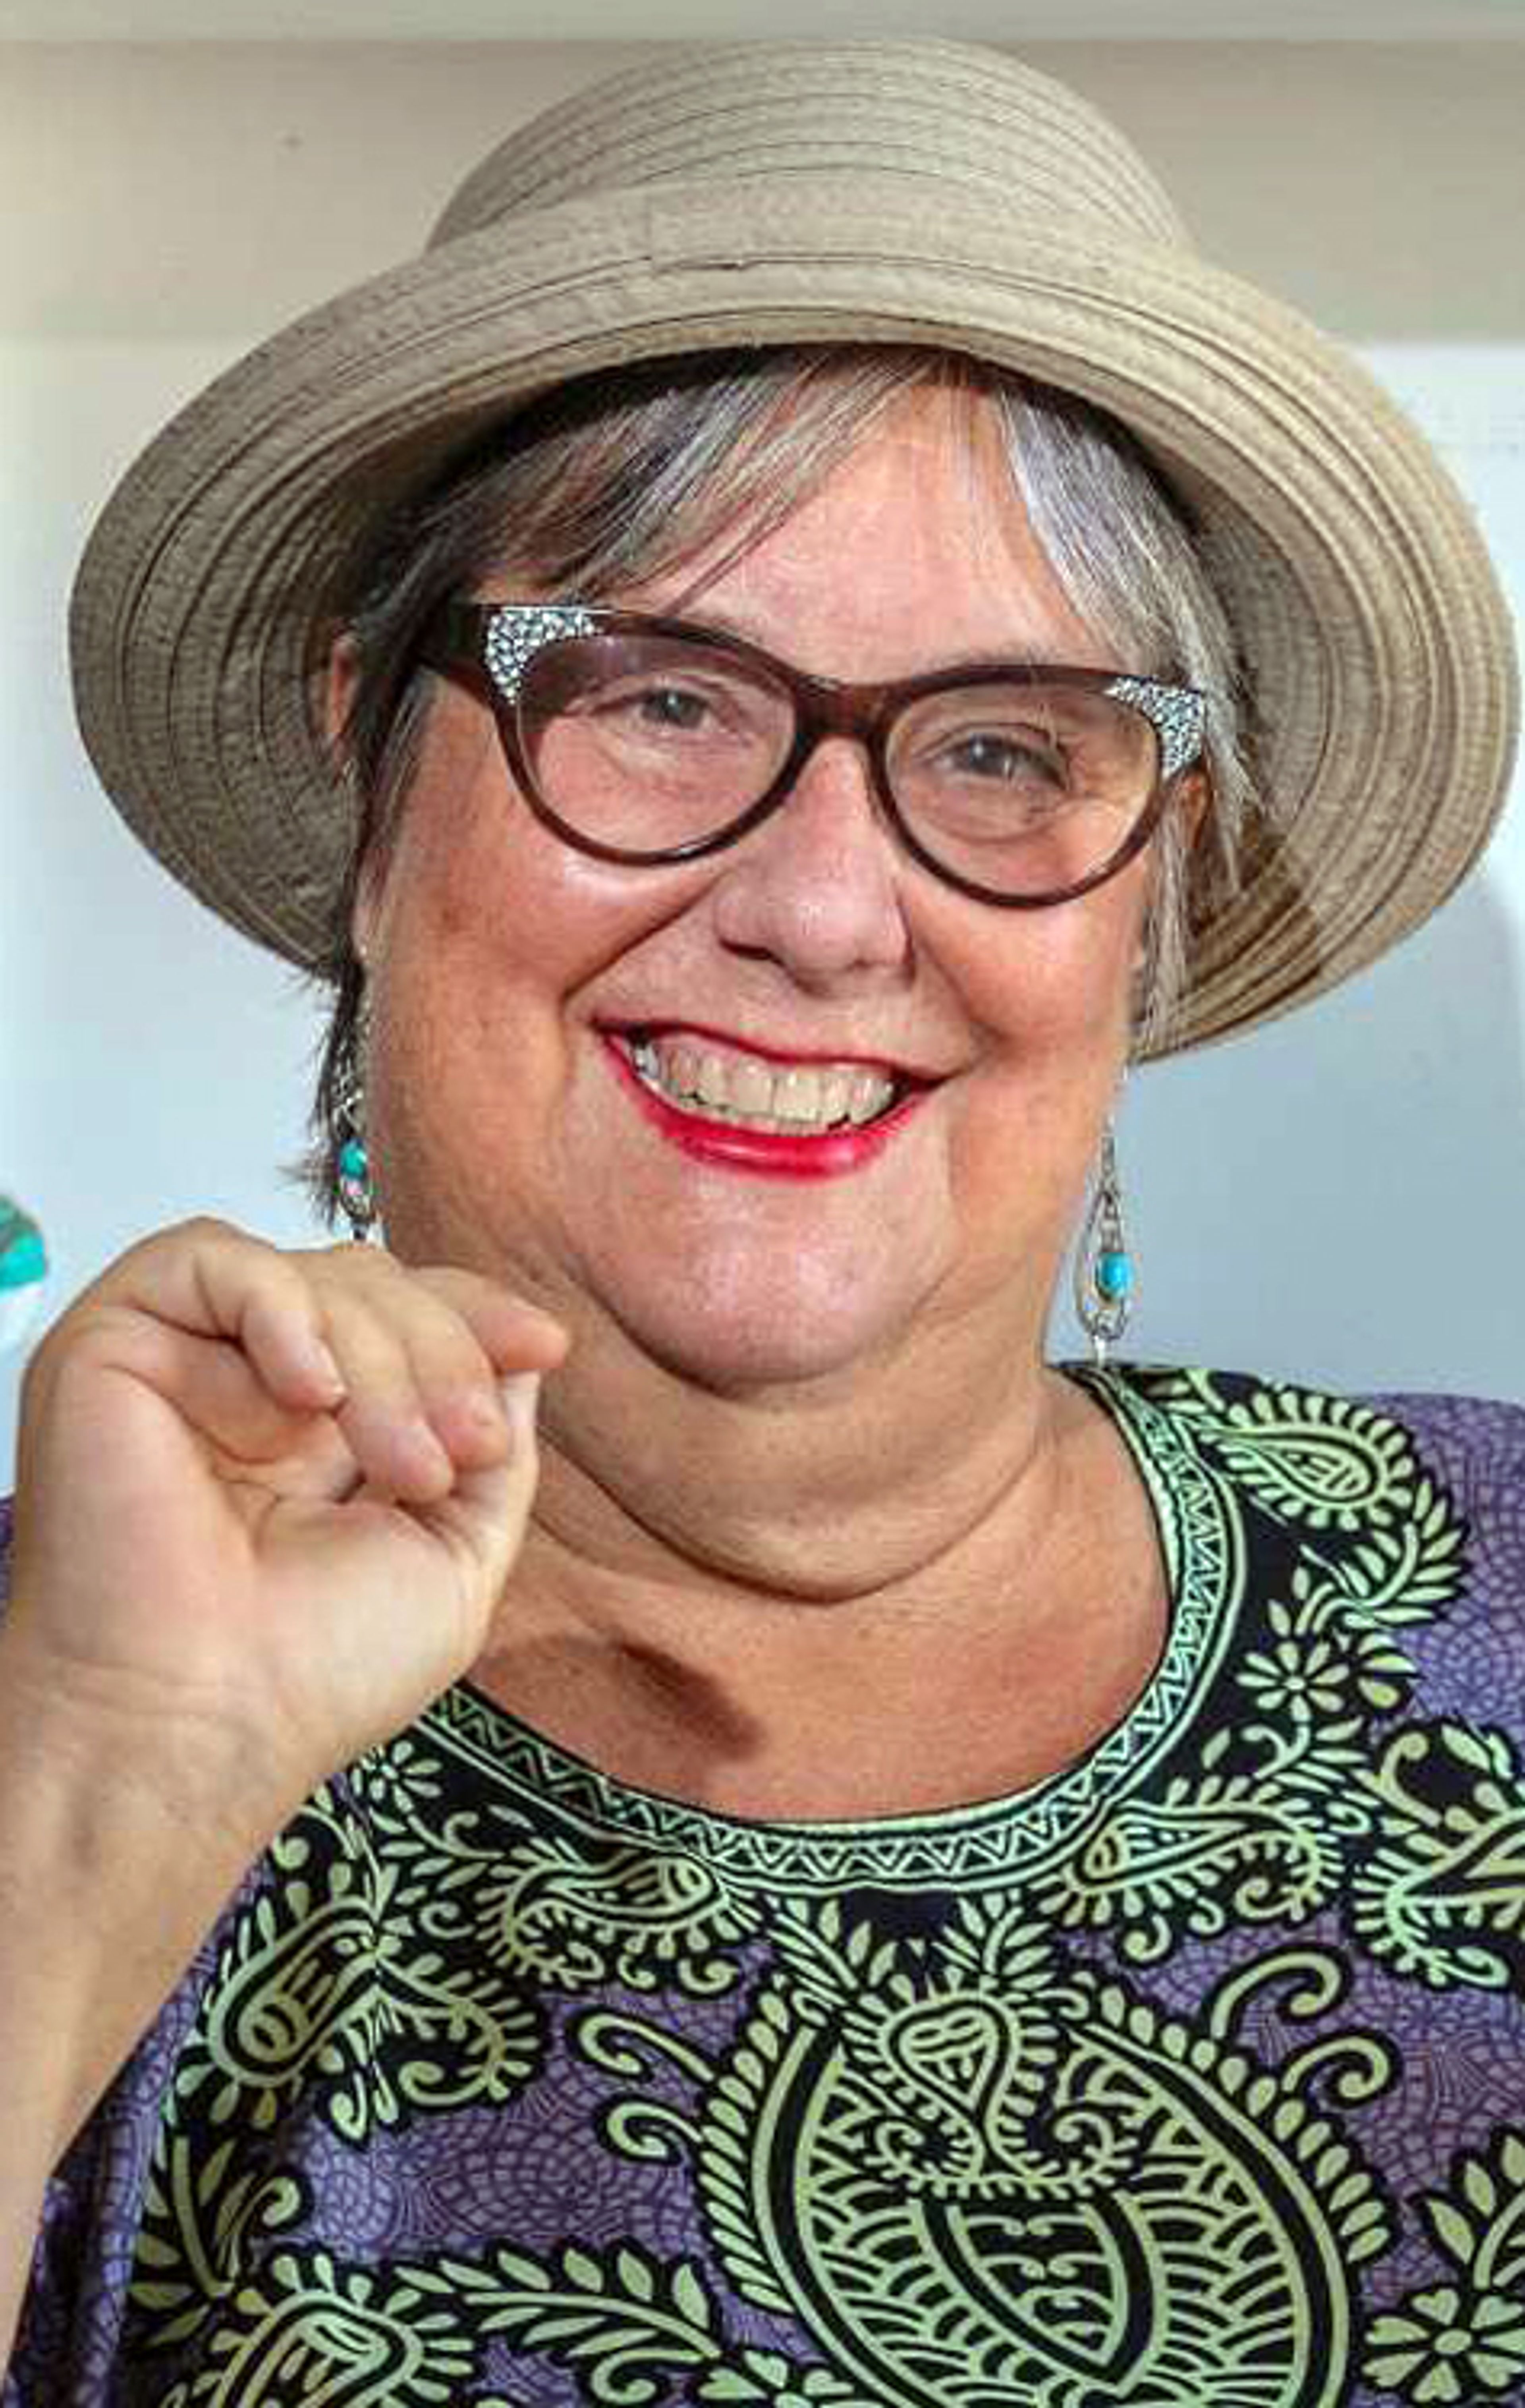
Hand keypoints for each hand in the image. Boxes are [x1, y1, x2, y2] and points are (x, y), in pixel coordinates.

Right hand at [4, 1219, 567, 1850]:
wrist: (200, 1727)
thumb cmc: (313, 1673)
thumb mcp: (458, 1554)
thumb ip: (497, 1450)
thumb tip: (526, 1347)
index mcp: (321, 1428)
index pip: (405, 1310)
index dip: (476, 1313)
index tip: (544, 1344)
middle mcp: (251, 1384)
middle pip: (375, 1283)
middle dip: (444, 1355)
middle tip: (456, 1457)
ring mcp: (184, 1360)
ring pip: (313, 1273)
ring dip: (385, 1358)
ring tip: (401, 1467)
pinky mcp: (112, 1342)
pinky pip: (209, 1258)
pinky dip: (282, 1308)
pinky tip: (311, 1393)